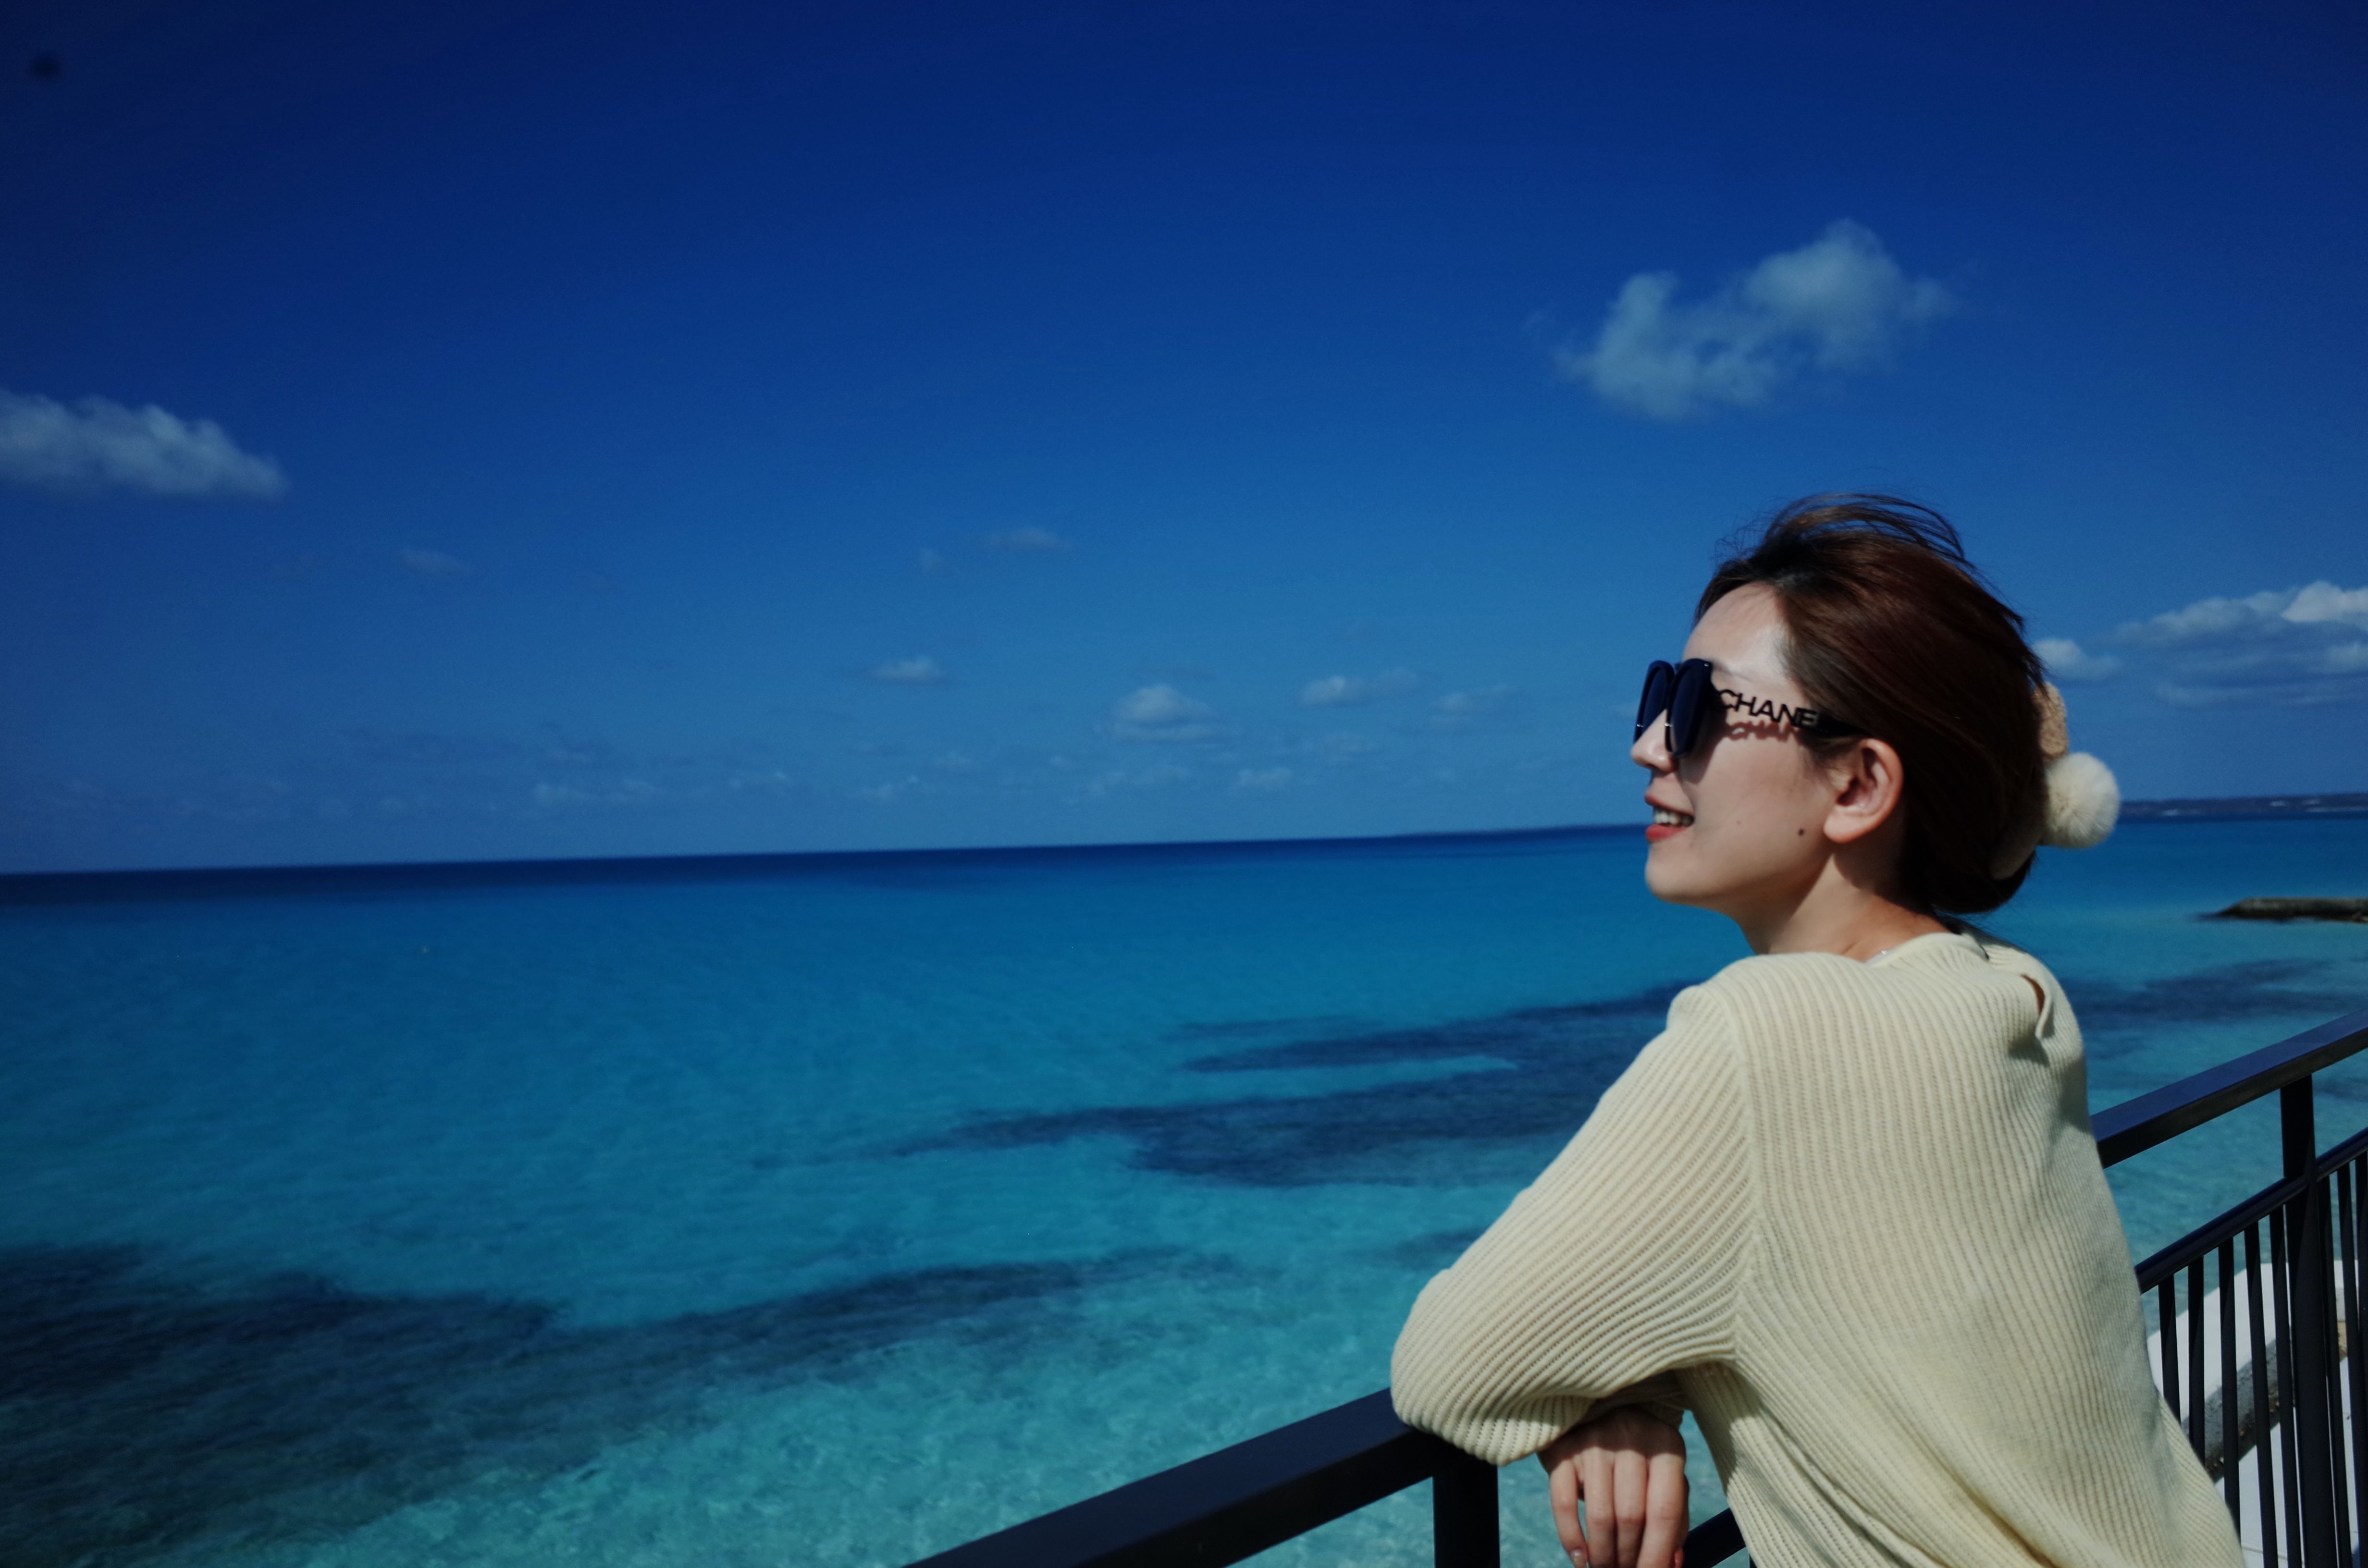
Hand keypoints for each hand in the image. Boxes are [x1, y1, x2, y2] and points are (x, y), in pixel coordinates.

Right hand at [1536, 1406, 1687, 1567]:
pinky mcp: (1563, 1449)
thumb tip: (1671, 1564)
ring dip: (1603, 1554)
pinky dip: (1571, 1538)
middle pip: (1631, 1516)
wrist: (1599, 1408)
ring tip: (1605, 1567)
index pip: (1664, 1511)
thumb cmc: (1640, 1455)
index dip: (1658, 1552)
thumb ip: (1674, 1517)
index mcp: (1666, 1445)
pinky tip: (1580, 1558)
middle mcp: (1630, 1438)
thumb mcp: (1664, 1475)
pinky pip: (1564, 1503)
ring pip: (1600, 1515)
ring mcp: (1594, 1441)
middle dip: (1628, 1557)